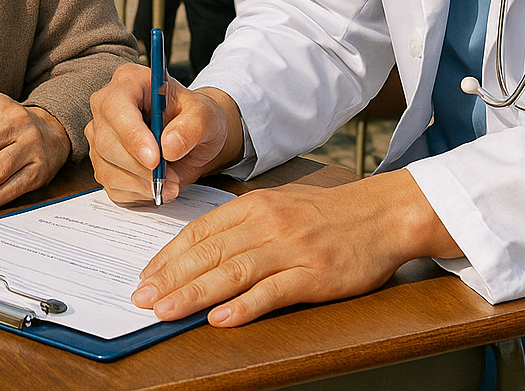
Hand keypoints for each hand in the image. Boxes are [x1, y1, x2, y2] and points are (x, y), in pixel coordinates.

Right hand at [86, 63, 242, 203]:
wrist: (192, 134)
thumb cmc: (194, 116)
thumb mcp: (205, 115)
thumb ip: (191, 127)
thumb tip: (169, 146)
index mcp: (129, 81)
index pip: (117, 107)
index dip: (133, 135)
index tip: (155, 159)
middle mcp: (107, 107)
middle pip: (108, 142)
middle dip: (140, 167)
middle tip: (171, 178)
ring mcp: (101, 136)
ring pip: (108, 167)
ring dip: (142, 183)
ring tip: (171, 182)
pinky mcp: (104, 163)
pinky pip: (113, 186)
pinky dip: (138, 193)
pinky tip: (158, 186)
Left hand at [131, 170, 458, 326]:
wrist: (381, 214)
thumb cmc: (327, 214)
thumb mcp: (279, 206)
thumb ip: (242, 226)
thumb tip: (199, 251)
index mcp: (255, 205)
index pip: (201, 230)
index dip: (169, 256)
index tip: (145, 277)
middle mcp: (268, 223)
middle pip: (210, 252)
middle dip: (171, 278)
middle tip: (143, 300)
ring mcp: (290, 248)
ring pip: (233, 272)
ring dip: (195, 294)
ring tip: (167, 311)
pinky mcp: (314, 274)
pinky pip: (273, 291)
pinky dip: (245, 306)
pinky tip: (221, 319)